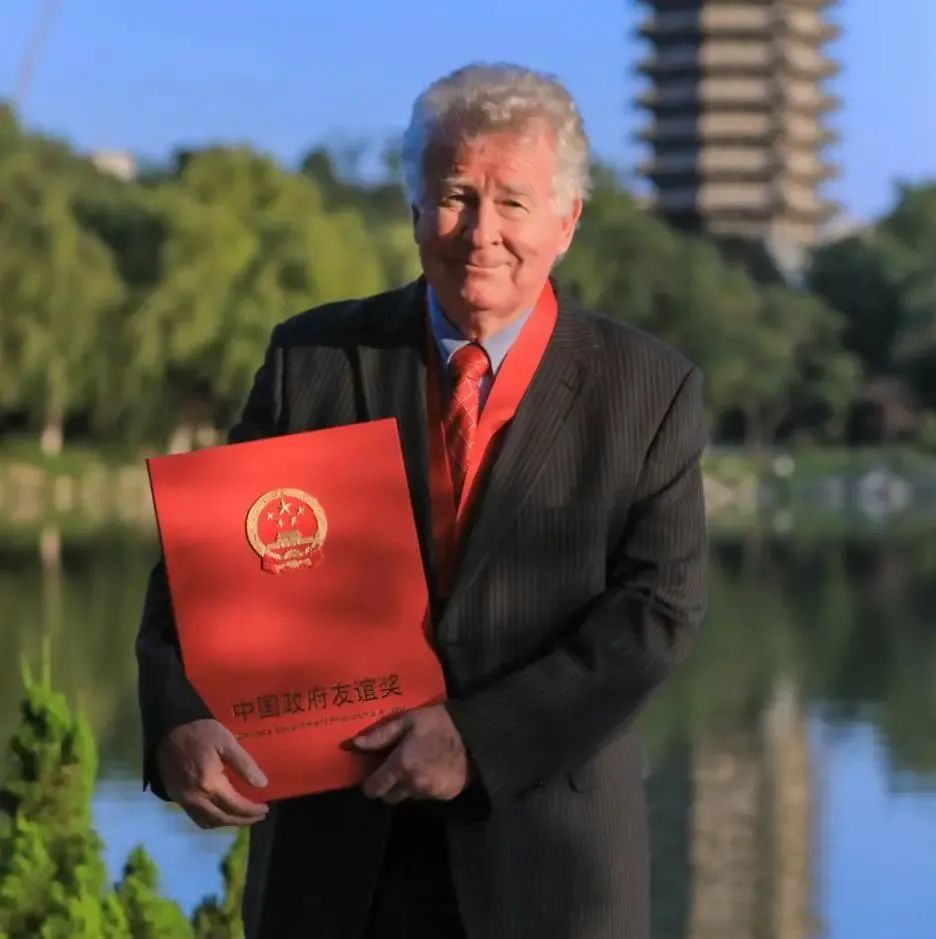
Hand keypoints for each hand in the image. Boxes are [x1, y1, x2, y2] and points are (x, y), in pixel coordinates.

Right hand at [156, 718, 268, 828]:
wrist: (168, 732)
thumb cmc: (200, 733)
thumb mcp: (226, 741)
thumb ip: (244, 764)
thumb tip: (262, 784)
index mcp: (210, 783)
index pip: (235, 806)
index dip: (252, 811)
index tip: (265, 809)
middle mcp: (196, 798)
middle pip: (223, 819)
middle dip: (243, 820)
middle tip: (258, 816)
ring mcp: (184, 800)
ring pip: (209, 822)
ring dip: (228, 823)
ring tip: (243, 816)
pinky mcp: (177, 798)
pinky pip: (197, 818)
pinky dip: (212, 821)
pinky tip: (222, 813)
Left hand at [352, 706, 468, 803]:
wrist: (475, 736)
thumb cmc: (439, 724)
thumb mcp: (408, 721)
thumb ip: (381, 735)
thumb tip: (355, 744)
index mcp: (401, 765)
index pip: (374, 788)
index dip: (370, 784)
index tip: (373, 774)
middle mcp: (412, 784)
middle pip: (389, 797)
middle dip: (388, 785)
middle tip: (396, 768)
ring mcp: (429, 793)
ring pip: (408, 796)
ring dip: (407, 786)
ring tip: (417, 765)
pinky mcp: (444, 796)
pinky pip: (426, 796)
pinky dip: (425, 786)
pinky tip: (432, 770)